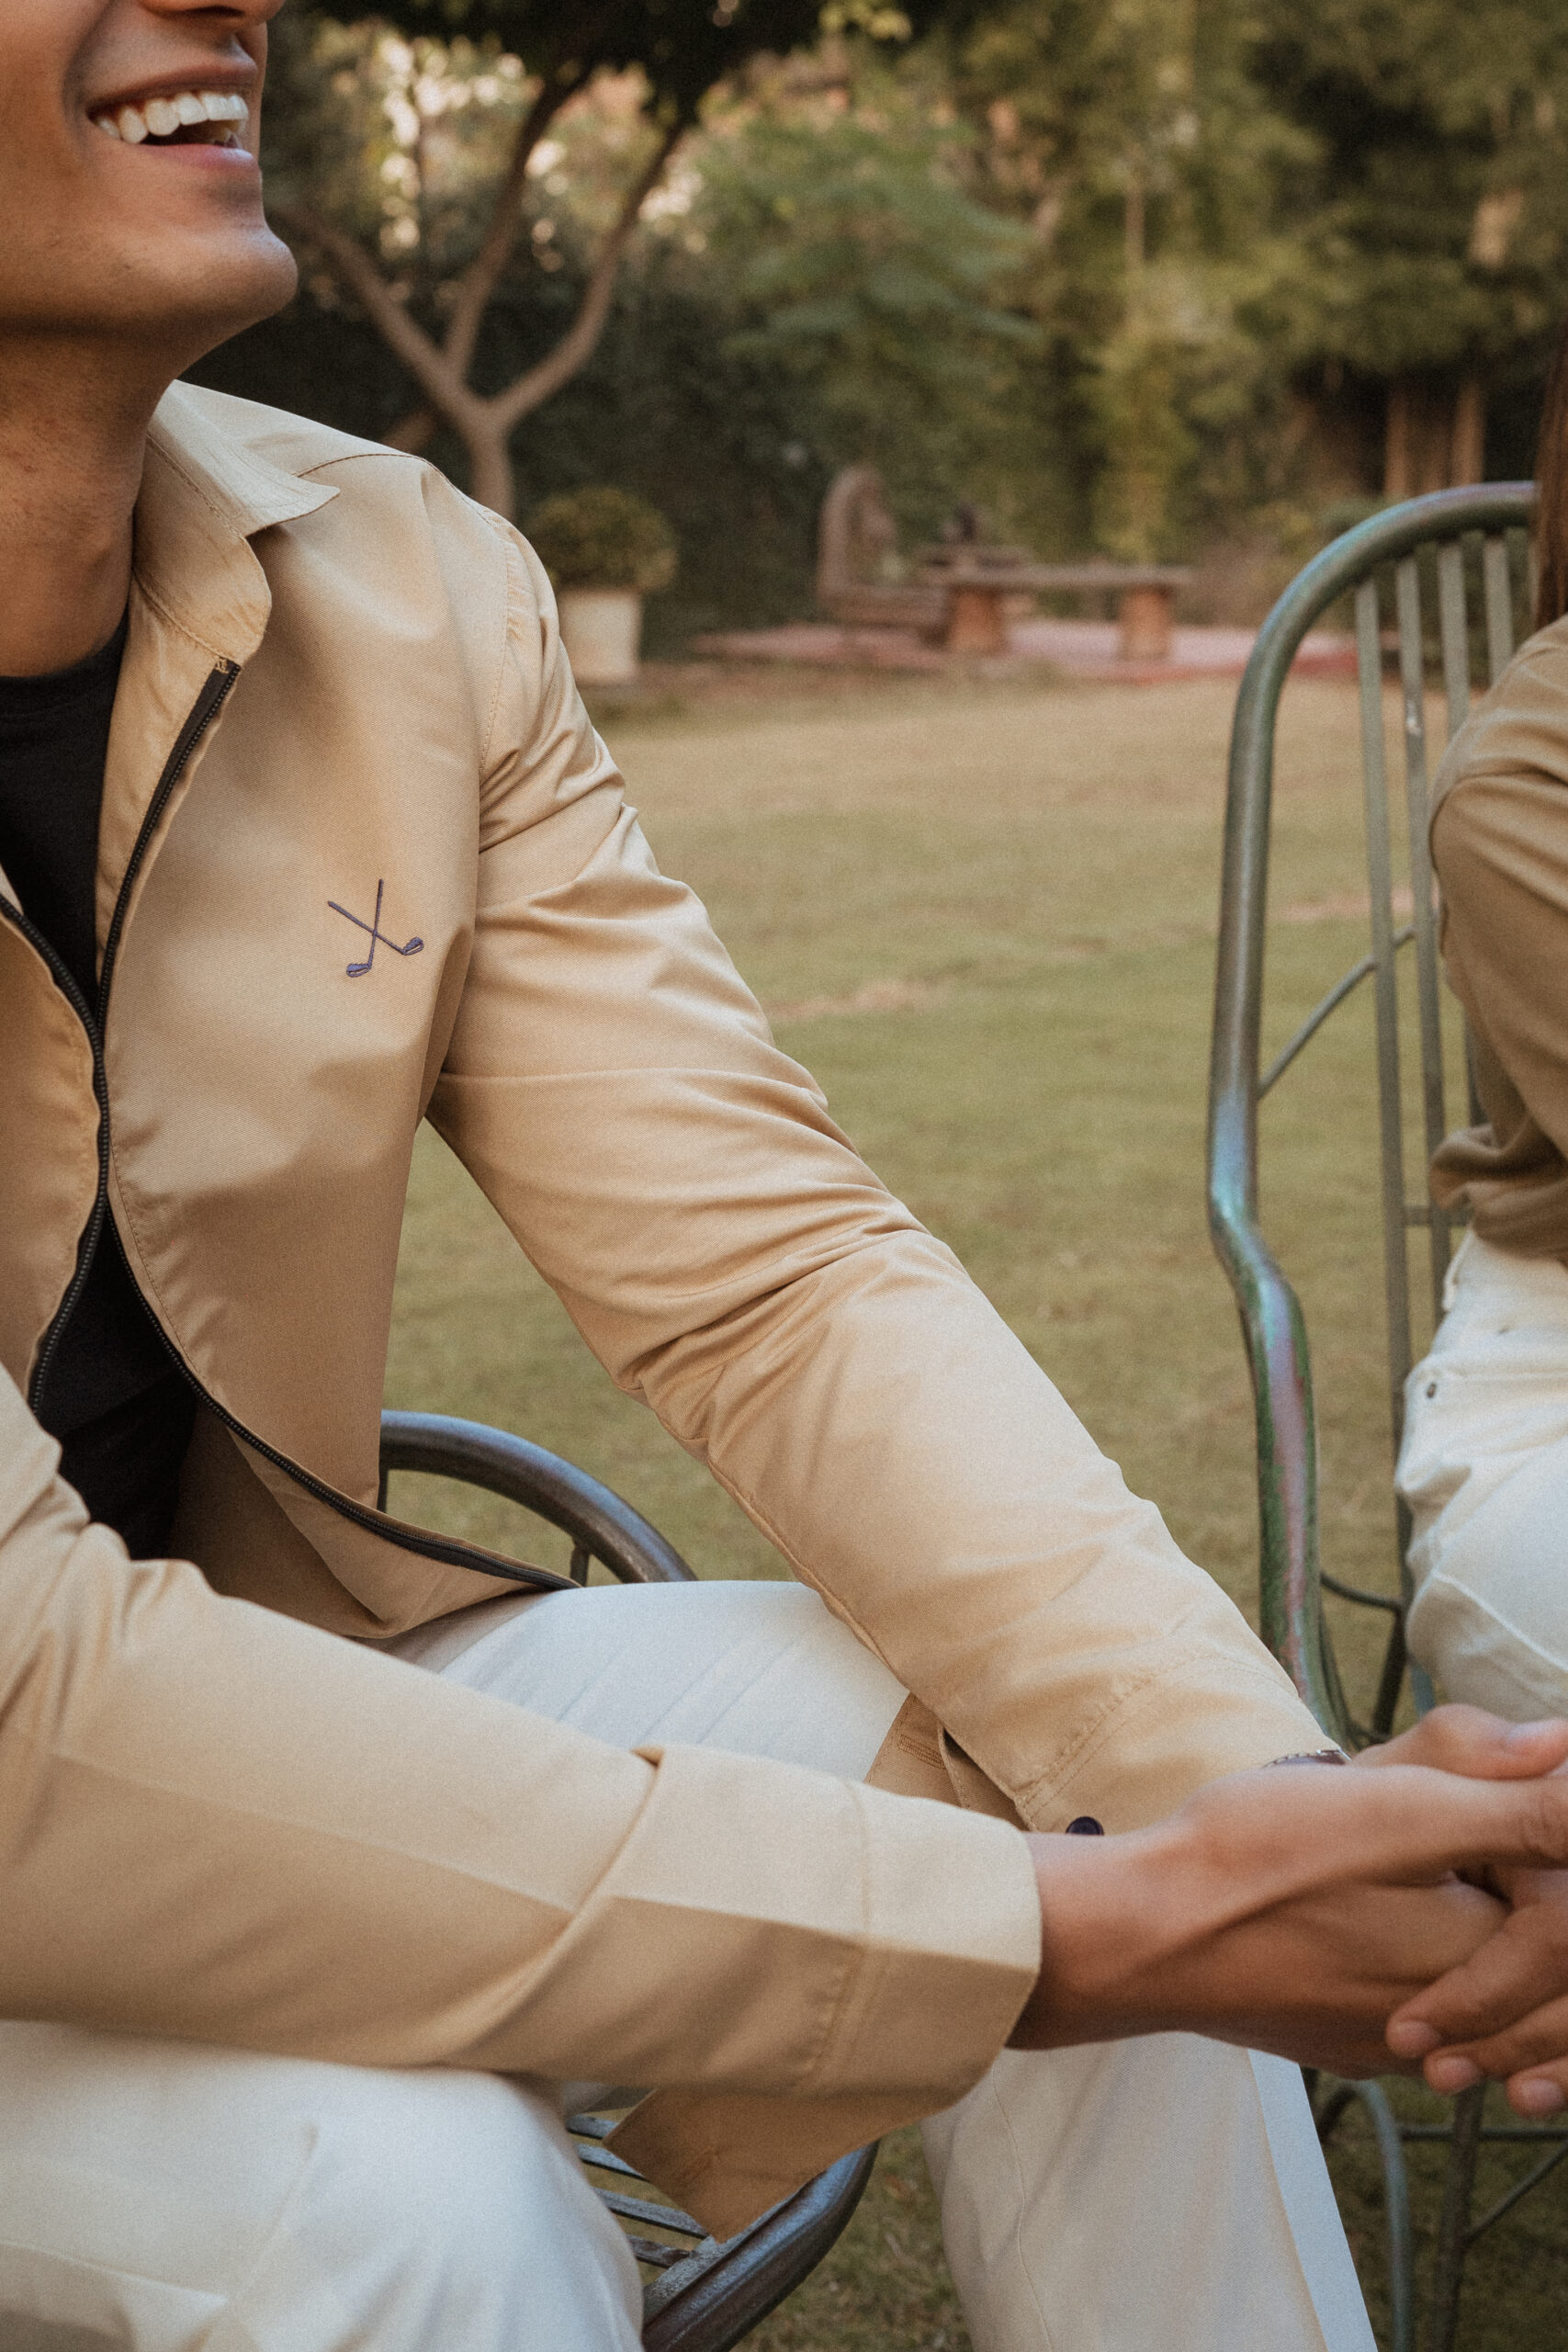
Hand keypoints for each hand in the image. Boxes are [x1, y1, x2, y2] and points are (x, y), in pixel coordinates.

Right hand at [1007, 1737, 1567, 2074]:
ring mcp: (1388, 2042)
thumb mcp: (1392, 1805)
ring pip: (1462, 1975)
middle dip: (1490, 1867)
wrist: (1140, 1935)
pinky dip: (1407, 1951)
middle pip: (1514, 1942)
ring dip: (1451, 1913)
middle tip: (1424, 1803)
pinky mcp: (1341, 2042)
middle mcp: (1446, 2022)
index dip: (1529, 1824)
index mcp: (1474, 1959)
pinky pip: (1409, 2002)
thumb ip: (1501, 1787)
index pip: (1559, 1906)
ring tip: (1391, 1847)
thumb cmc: (1254, 1863)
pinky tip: (1350, 1899)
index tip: (1474, 1784)